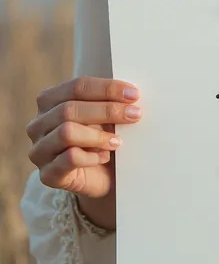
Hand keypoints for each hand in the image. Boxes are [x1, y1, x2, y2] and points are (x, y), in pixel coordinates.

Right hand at [26, 76, 141, 199]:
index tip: (133, 94)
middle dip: (107, 110)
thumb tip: (130, 93)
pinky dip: (92, 156)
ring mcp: (39, 150)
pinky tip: (105, 157)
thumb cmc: (101, 138)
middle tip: (134, 114)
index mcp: (49, 100)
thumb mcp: (104, 115)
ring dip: (98, 135)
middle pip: (70, 109)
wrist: (101, 176)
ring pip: (66, 132)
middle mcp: (38, 124)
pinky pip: (69, 159)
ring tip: (118, 141)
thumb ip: (109, 101)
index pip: (77, 87)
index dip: (107, 88)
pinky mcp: (48, 174)